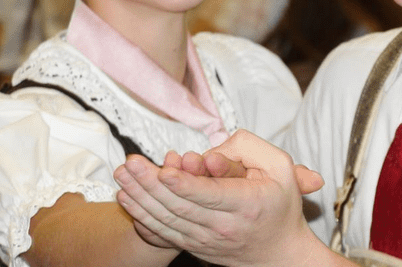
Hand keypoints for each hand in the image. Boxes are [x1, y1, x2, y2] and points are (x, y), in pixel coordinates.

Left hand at [113, 130, 324, 266]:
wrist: (280, 254)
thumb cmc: (279, 204)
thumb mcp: (280, 167)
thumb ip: (249, 148)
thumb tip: (211, 152)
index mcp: (248, 204)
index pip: (211, 195)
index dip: (185, 183)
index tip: (165, 170)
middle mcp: (225, 226)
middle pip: (181, 206)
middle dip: (151, 183)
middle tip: (131, 162)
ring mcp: (207, 240)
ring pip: (167, 219)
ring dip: (140, 196)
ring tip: (121, 175)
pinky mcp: (195, 246)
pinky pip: (163, 232)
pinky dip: (142, 215)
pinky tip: (126, 197)